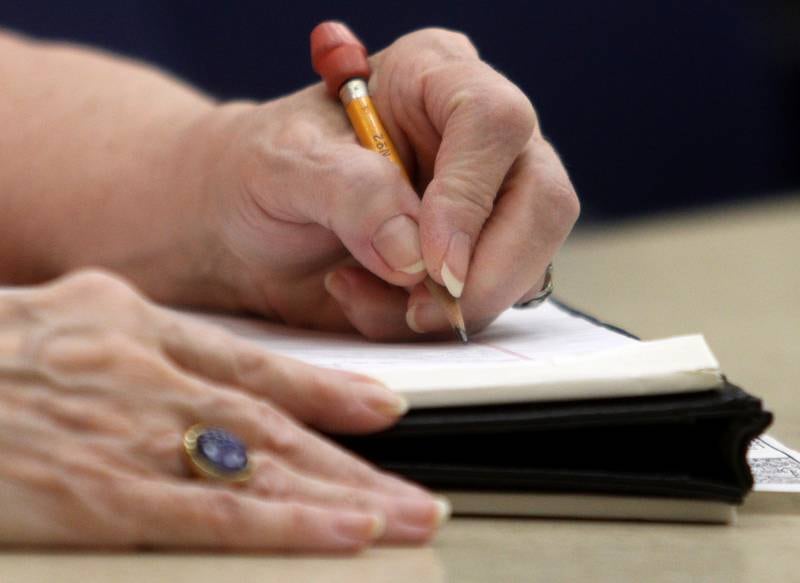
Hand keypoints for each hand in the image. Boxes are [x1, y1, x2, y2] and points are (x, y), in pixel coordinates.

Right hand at [0, 270, 445, 550]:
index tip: (383, 407)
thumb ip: (124, 340)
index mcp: (128, 323)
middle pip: (269, 420)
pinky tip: (340, 534)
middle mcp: (139, 369)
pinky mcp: (90, 490)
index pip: (248, 362)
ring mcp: (119, 428)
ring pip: (256, 464)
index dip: (323, 389)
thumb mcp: (56, 319)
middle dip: (350, 458)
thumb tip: (192, 377)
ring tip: (404, 516)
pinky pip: (208, 509)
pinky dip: (282, 522)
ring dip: (337, 494)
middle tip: (415, 488)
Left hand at [193, 27, 578, 338]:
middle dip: (485, 271)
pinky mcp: (477, 258)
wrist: (247, 226)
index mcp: (435, 76)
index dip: (469, 197)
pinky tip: (378, 302)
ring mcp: (487, 202)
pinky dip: (434, 322)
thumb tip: (417, 254)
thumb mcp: (282, 165)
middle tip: (416, 307)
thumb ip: (349, 193)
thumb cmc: (261, 172)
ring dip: (450, 304)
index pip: (494, 121)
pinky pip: (491, 303)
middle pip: (541, 200)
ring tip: (364, 293)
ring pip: (527, 263)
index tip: (427, 261)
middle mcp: (477, 137)